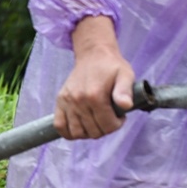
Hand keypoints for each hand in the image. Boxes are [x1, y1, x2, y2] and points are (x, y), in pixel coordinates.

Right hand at [55, 15, 135, 140]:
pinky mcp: (60, 101)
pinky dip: (69, 132)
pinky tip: (80, 127)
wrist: (93, 55)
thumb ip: (125, 91)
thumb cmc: (111, 67)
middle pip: (94, 131)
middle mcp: (78, 100)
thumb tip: (126, 106)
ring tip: (96, 121)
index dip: (117, 124)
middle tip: (110, 117)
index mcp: (95, 95)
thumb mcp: (125, 75)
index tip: (120, 116)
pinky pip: (60, 126)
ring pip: (77, 132)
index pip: (107, 125)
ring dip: (89, 132)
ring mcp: (67, 101)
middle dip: (105, 128)